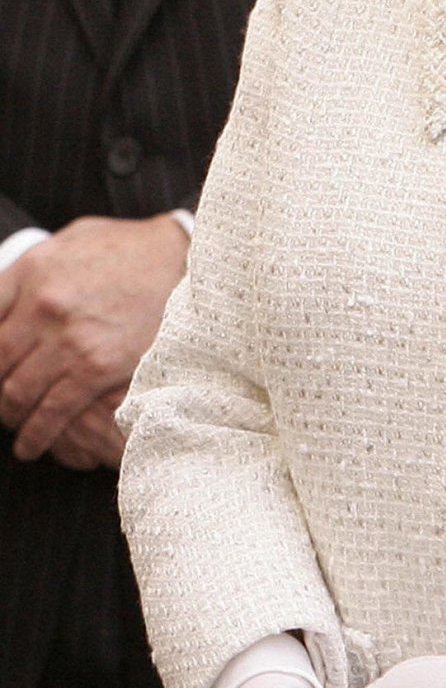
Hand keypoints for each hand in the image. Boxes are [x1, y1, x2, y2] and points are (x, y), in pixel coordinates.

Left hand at [0, 215, 187, 462]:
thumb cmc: (127, 250)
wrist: (184, 262)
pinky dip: (35, 434)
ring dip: (9, 414)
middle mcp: (44, 305)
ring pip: (15, 392)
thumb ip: (28, 271)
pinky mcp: (97, 369)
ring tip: (13, 425)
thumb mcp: (69, 242)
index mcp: (33, 271)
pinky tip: (30, 445)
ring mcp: (70, 339)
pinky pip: (52, 411)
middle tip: (0, 401)